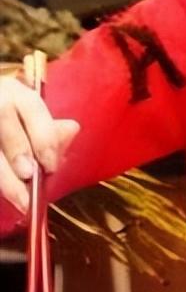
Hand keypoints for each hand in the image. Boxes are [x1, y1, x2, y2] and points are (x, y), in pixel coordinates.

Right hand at [0, 76, 79, 213]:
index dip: (43, 135)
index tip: (51, 165)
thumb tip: (72, 129)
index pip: (31, 105)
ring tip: (20, 199)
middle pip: (4, 117)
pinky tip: (6, 194)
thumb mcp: (28, 120)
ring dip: (3, 175)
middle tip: (29, 177)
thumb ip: (48, 130)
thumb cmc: (12, 123)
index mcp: (14, 91)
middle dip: (18, 148)